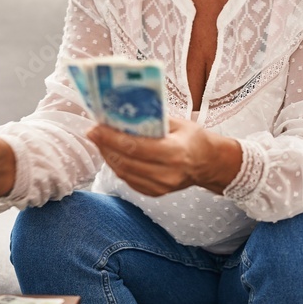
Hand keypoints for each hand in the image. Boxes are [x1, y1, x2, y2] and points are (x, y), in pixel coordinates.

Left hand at [88, 116, 241, 196]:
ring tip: (99, 140)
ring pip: (123, 172)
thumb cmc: (194, 138)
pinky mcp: (155, 193)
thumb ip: (153, 119)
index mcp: (175, 153)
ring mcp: (161, 187)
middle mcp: (167, 174)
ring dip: (108, 155)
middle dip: (105, 145)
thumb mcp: (178, 123)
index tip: (96, 127)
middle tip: (93, 131)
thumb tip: (125, 110)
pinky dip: (117, 165)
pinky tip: (112, 153)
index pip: (135, 147)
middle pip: (126, 161)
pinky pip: (128, 180)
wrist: (209, 164)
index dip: (111, 138)